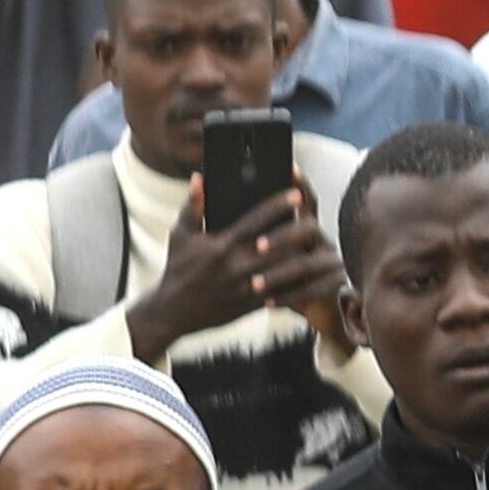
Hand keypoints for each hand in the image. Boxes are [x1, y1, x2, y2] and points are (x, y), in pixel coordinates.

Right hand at [124, 183, 342, 366]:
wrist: (173, 311)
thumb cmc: (178, 267)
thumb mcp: (181, 235)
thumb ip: (193, 206)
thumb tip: (200, 178)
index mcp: (222, 245)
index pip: (255, 221)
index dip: (277, 206)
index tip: (296, 194)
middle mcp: (237, 266)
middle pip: (278, 247)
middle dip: (298, 232)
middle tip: (314, 219)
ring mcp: (246, 287)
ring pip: (284, 270)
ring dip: (301, 257)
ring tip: (315, 244)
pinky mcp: (252, 304)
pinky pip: (281, 293)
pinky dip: (296, 282)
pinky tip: (308, 271)